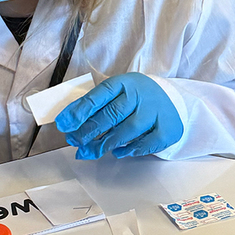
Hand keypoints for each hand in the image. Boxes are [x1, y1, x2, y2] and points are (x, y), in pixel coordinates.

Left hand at [55, 73, 183, 159]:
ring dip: (106, 143)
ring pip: (128, 130)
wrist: (170, 99)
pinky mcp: (168, 128)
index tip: (64, 124)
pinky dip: (129, 150)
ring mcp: (156, 111)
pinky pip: (146, 143)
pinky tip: (118, 152)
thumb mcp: (114, 95)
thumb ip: (92, 107)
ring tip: (92, 150)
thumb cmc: (133, 100)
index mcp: (124, 83)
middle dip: (89, 131)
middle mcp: (141, 94)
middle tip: (75, 141)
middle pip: (111, 114)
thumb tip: (67, 124)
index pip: (99, 95)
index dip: (79, 111)